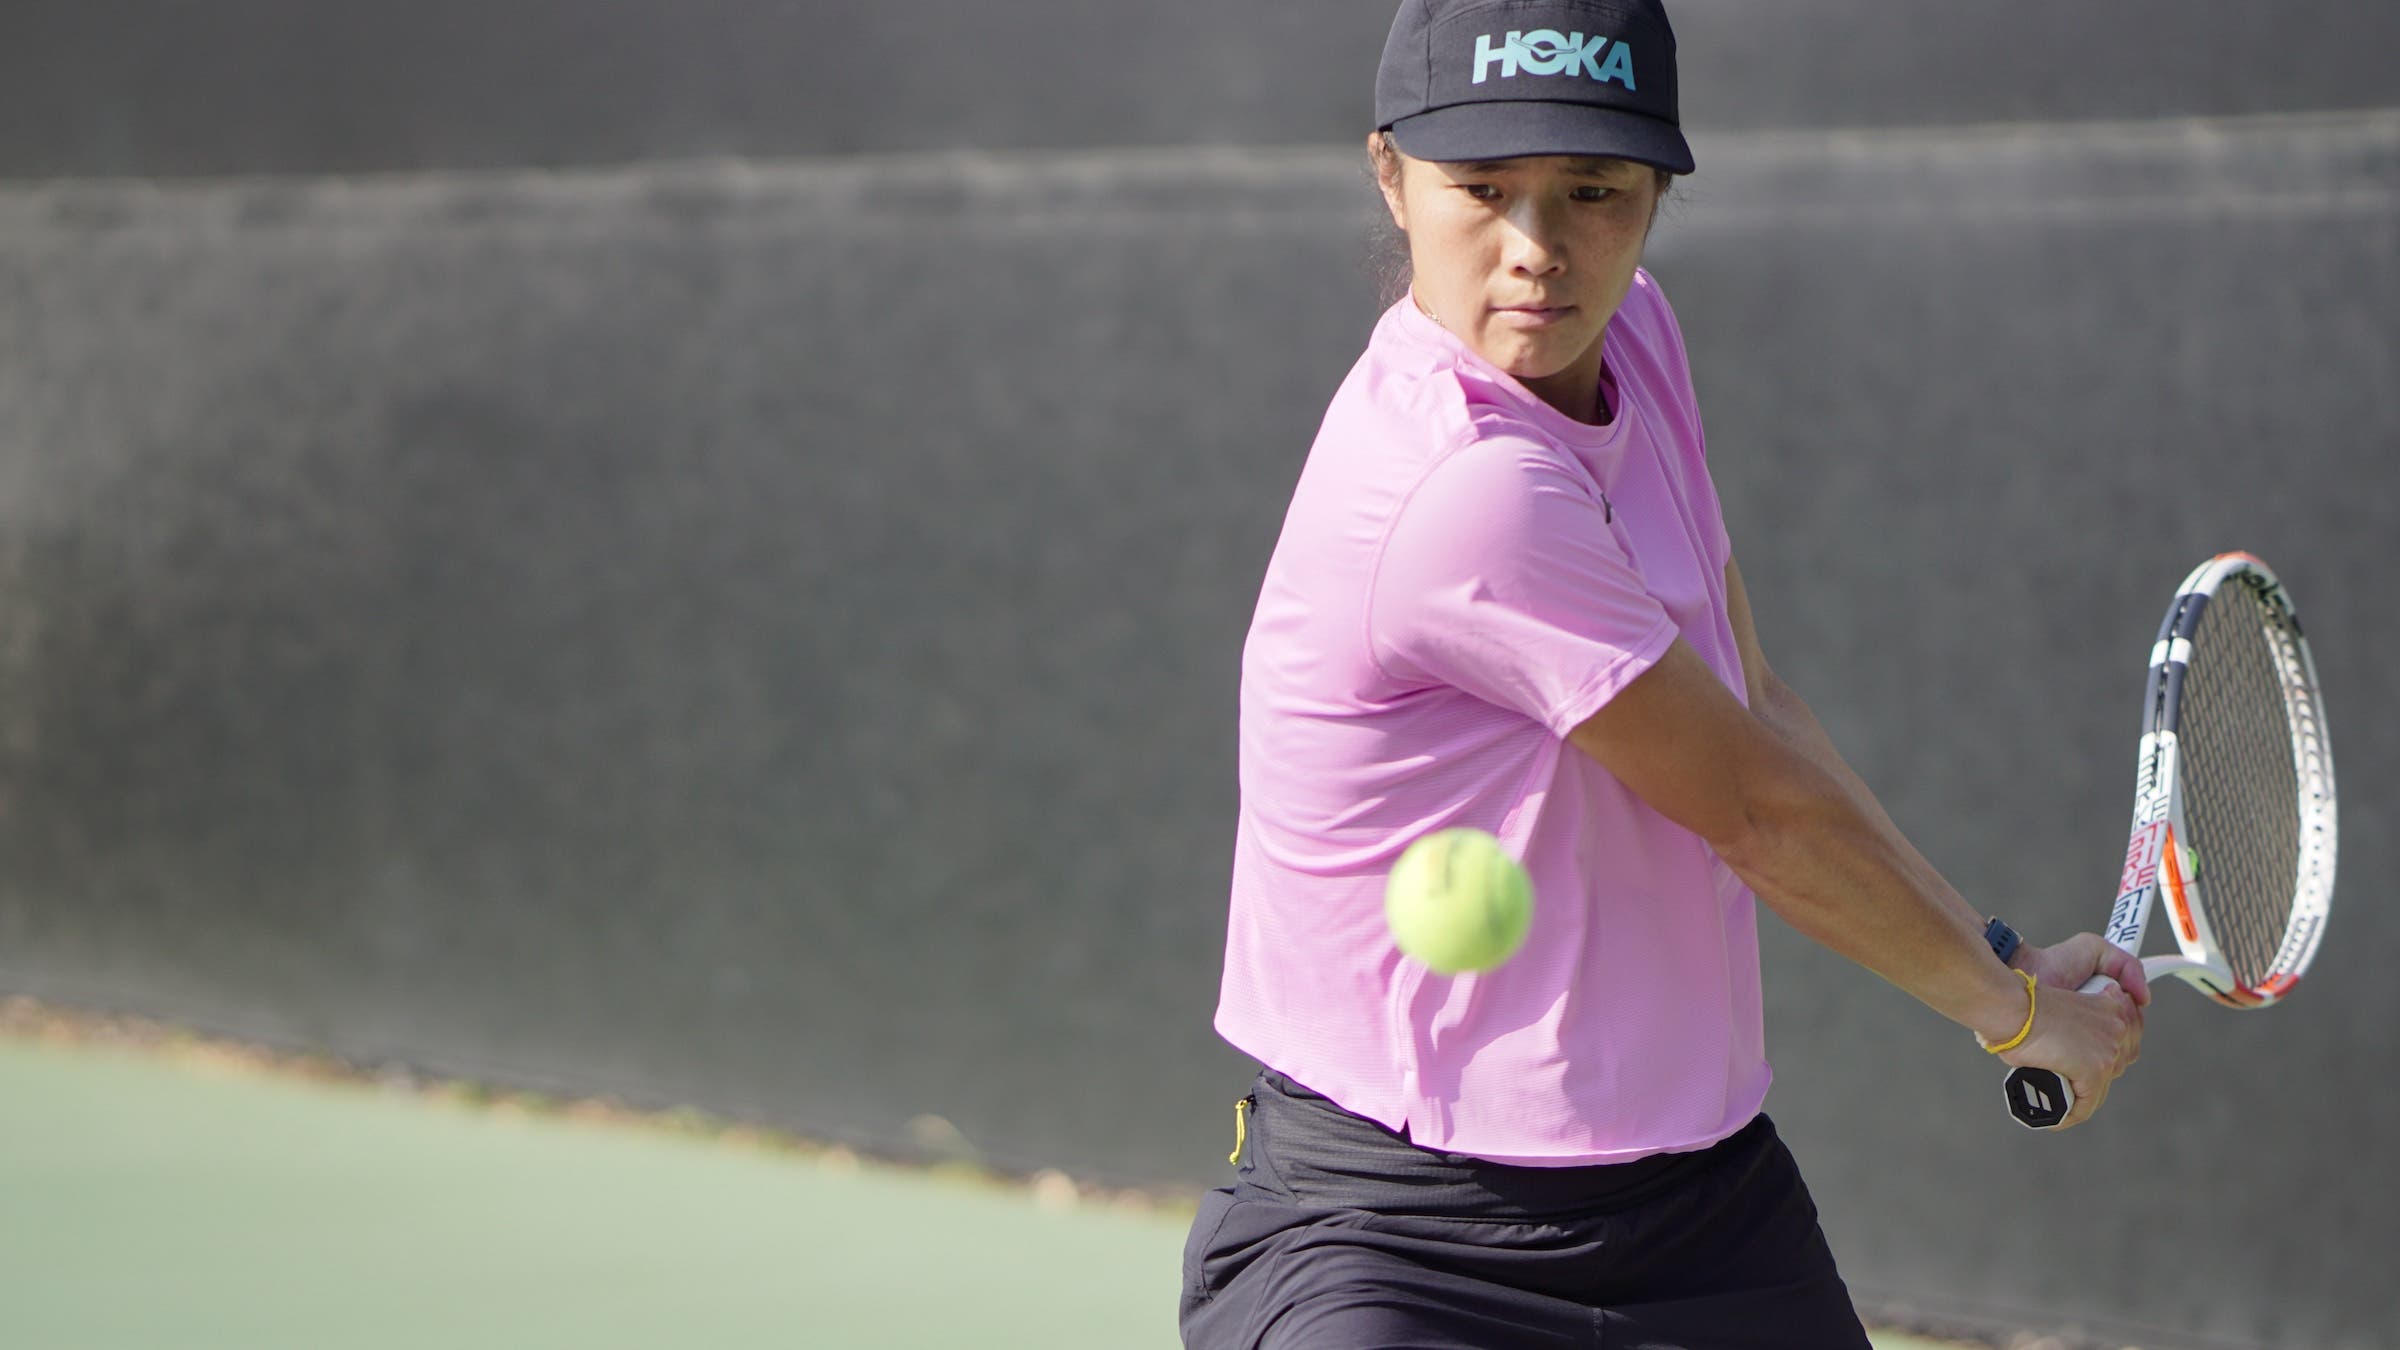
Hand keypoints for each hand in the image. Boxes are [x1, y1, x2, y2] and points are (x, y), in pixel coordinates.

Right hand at [1996, 934, 2145, 1127]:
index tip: (2077, 1066)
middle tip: (2064, 1084)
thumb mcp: (2061, 1003)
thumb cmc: (2021, 1004)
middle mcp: (2117, 1027)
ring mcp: (2109, 1049)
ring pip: (2100, 1088)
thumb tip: (2062, 1042)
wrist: (2012, 1007)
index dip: (2097, 1058)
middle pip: (2114, 1067)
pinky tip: (2056, 1119)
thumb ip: (2076, 1019)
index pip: (2119, 1043)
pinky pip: (2086, 1103)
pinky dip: (2071, 1114)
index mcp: (2111, 1007)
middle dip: (2091, 1079)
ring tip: (2056, 1101)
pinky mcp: (2095, 1069)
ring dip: (2079, 1097)